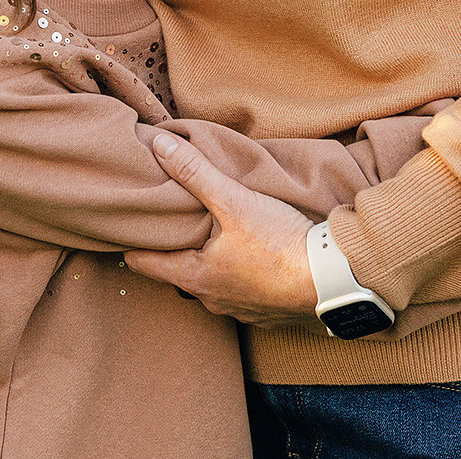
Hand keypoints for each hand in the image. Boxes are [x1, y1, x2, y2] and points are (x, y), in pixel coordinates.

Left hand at [121, 134, 322, 332]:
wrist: (334, 282)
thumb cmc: (280, 244)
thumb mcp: (234, 201)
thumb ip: (195, 173)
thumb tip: (159, 145)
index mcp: (195, 276)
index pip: (144, 264)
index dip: (132, 244)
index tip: (126, 228)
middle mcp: (212, 300)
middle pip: (179, 273)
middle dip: (175, 249)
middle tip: (171, 223)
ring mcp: (241, 311)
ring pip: (213, 284)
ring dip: (211, 263)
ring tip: (214, 236)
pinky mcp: (269, 314)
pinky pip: (245, 294)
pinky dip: (242, 276)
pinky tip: (253, 258)